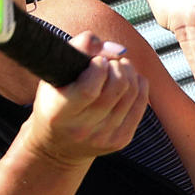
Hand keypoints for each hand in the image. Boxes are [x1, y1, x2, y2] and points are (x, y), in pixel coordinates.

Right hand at [23, 32, 148, 167]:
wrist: (56, 146)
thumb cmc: (54, 101)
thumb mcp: (53, 74)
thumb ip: (79, 49)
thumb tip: (117, 49)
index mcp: (59, 113)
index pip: (89, 89)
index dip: (99, 66)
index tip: (96, 60)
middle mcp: (81, 129)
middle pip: (117, 87)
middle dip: (117, 66)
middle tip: (109, 62)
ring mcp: (103, 138)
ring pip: (132, 93)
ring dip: (128, 72)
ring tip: (118, 67)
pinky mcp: (120, 140)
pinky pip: (141, 103)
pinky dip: (139, 84)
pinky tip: (128, 79)